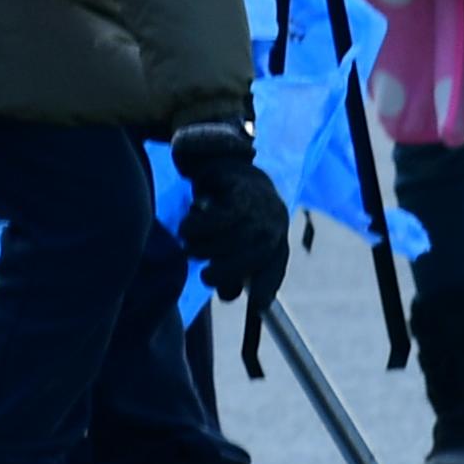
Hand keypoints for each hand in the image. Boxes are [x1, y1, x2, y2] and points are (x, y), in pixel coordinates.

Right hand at [170, 121, 290, 330]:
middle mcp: (274, 223)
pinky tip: (188, 226)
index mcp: (275, 237)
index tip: (257, 305)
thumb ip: (232, 267)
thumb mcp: (233, 237)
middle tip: (205, 276)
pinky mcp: (241, 193)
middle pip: (251, 260)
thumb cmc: (226, 206)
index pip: (275, 267)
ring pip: (230, 241)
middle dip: (224, 273)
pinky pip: (217, 221)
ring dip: (203, 248)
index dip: (267, 288)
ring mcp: (260, 207)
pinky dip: (197, 228)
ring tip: (190, 245)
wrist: (222, 158)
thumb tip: (229, 296)